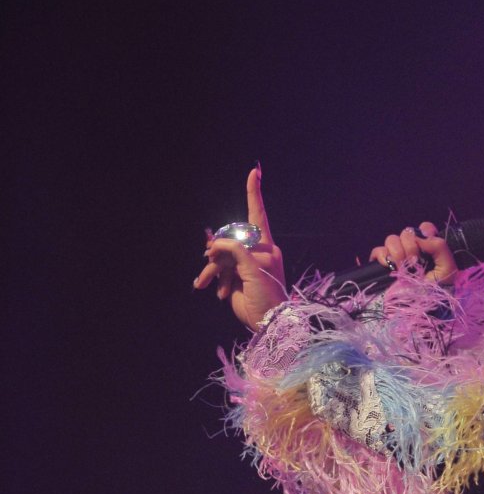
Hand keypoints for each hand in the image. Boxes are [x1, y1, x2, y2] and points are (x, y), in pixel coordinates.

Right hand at [193, 167, 286, 329]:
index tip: (255, 170)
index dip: (253, 193)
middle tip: (209, 259)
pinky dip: (212, 277)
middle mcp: (256, 252)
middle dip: (217, 251)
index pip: (257, 214)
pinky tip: (207, 286)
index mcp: (266, 246)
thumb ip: (236, 250)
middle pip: (229, 239)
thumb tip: (217, 242)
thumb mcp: (253, 270)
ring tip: (204, 281)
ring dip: (211, 269)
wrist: (266, 322)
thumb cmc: (268, 296)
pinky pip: (218, 269)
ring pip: (220, 256)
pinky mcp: (235, 276)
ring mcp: (245, 264)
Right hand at [370, 222, 456, 285]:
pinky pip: (378, 251)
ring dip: (398, 252)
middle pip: (407, 232)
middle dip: (411, 246)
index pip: (424, 228)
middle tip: (416, 262)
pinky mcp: (383, 264)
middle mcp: (412, 249)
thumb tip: (422, 235)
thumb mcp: (448, 269)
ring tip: (403, 268)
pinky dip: (383, 256)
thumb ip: (440, 246)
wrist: (421, 308)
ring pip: (391, 239)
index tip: (427, 246)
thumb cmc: (437, 291)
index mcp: (428, 248)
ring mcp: (397, 256)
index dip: (425, 232)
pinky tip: (390, 266)